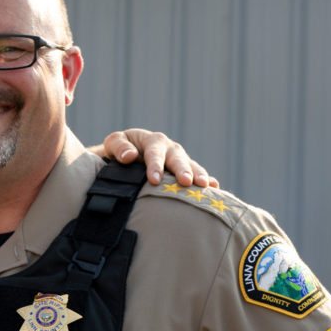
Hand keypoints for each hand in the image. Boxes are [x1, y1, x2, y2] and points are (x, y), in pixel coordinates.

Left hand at [98, 129, 219, 187]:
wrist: (128, 155)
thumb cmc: (120, 149)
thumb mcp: (115, 143)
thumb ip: (119, 147)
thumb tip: (129, 156)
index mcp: (153, 141)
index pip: (154, 154)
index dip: (155, 166)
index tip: (153, 180)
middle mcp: (170, 149)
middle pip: (177, 159)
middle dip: (182, 170)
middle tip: (187, 182)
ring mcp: (180, 160)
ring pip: (191, 166)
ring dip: (199, 176)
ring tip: (206, 186)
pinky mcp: (186, 171)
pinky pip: (198, 175)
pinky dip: (207, 181)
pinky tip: (216, 189)